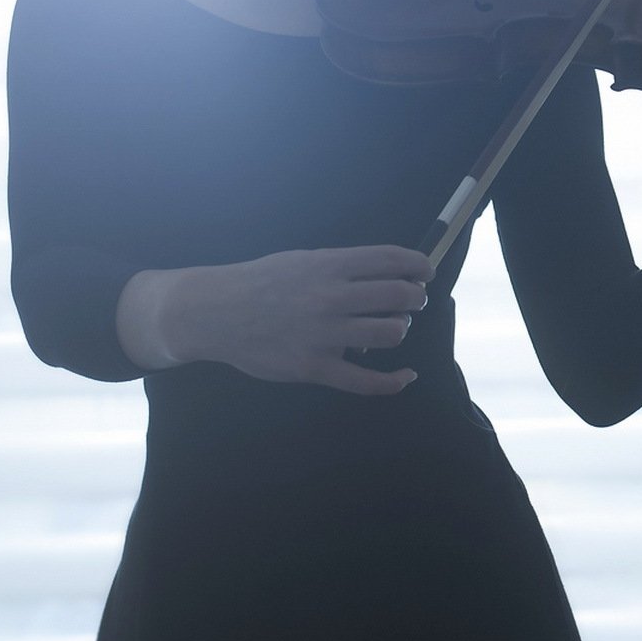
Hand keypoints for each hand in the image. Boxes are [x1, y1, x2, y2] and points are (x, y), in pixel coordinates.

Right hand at [169, 245, 432, 394]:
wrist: (215, 312)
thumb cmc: (260, 282)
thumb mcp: (302, 260)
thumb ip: (341, 267)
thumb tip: (385, 272)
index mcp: (329, 265)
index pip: (390, 259)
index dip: (418, 264)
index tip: (426, 271)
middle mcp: (332, 297)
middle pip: (398, 296)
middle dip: (415, 298)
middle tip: (412, 301)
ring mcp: (324, 334)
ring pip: (390, 333)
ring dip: (400, 329)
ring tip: (393, 327)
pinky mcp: (315, 367)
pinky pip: (365, 381)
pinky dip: (393, 381)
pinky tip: (406, 376)